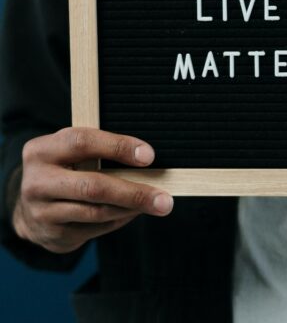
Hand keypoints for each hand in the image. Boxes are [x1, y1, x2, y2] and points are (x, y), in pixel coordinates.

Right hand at [13, 127, 172, 253]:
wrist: (30, 209)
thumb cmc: (65, 171)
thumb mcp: (72, 154)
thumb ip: (101, 152)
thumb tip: (148, 161)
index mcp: (42, 150)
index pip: (82, 143)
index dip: (118, 147)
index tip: (149, 156)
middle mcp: (37, 181)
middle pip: (93, 186)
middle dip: (134, 193)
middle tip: (165, 199)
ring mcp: (41, 211)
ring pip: (97, 211)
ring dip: (132, 208)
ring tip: (157, 204)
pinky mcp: (52, 234)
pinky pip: (96, 228)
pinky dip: (120, 219)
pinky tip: (133, 212)